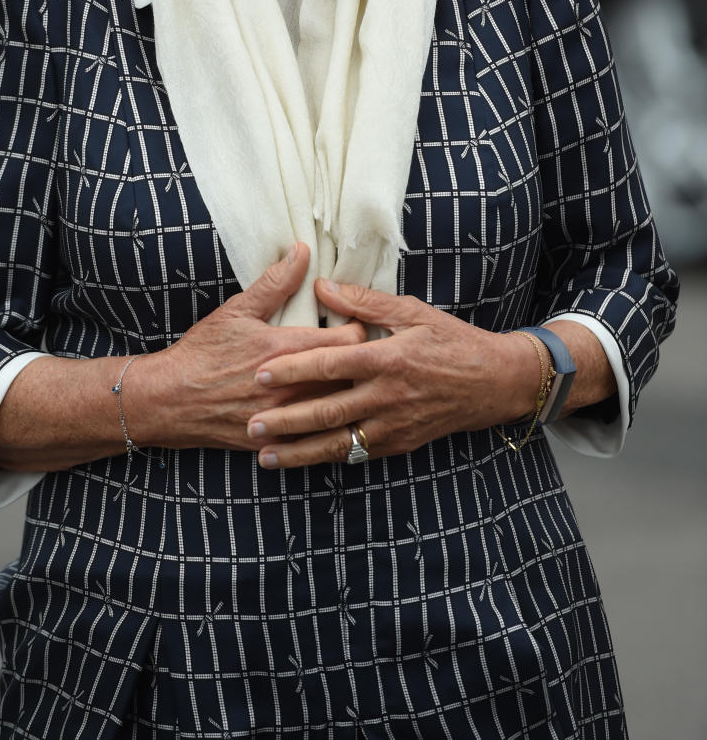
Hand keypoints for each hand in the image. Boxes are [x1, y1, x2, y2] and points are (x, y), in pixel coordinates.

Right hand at [128, 245, 365, 451]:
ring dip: (345, 394)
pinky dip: (326, 424)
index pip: (352, 340)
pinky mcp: (279, 440)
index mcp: (287, 348)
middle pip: (353, 376)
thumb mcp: (237, 310)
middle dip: (359, 363)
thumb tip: (302, 251)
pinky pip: (317, 437)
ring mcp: (287, 417)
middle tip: (356, 353)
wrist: (170, 400)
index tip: (355, 324)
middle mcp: (294, 385)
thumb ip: (275, 283)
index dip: (360, 329)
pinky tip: (325, 413)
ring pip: (340, 408)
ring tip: (344, 381)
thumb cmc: (203, 352)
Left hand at [245, 277, 544, 467]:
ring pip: (338, 443)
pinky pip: (357, 454)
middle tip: (251, 424)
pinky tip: (301, 461)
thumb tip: (321, 285)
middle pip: (328, 411)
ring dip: (299, 451)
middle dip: (286, 420)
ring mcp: (394, 426)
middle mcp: (388, 397)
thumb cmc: (450, 340)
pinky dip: (327, 459)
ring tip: (265, 455)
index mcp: (388, 359)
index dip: (295, 368)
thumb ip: (364, 302)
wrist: (493, 383)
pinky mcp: (399, 445)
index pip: (331, 364)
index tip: (262, 371)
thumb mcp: (411, 311)